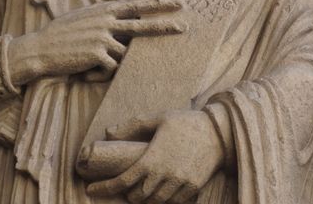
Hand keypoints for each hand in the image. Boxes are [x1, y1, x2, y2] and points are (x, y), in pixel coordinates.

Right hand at [7, 0, 184, 84]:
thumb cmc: (61, 35)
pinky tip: (86, 73)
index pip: (137, 6)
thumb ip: (105, 18)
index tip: (177, 3)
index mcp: (104, 11)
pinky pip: (112, 68)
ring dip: (110, 64)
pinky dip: (101, 74)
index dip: (158, 5)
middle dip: (164, 26)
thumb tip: (123, 20)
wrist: (39, 49)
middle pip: (143, 25)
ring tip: (88, 65)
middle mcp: (106, 22)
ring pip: (124, 54)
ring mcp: (103, 37)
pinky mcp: (98, 54)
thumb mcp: (84, 18)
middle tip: (184, 27)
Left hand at [86, 110, 224, 203]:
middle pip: (137, 197)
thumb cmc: (187, 122)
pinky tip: (162, 192)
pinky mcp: (193, 188)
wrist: (220, 132)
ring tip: (143, 190)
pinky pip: (173, 202)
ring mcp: (179, 184)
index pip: (122, 181)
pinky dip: (164, 200)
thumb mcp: (159, 118)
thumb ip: (133, 125)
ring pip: (154, 202)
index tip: (91, 189)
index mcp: (152, 159)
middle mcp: (164, 175)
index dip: (104, 188)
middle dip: (128, 194)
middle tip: (125, 186)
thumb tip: (109, 133)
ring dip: (145, 199)